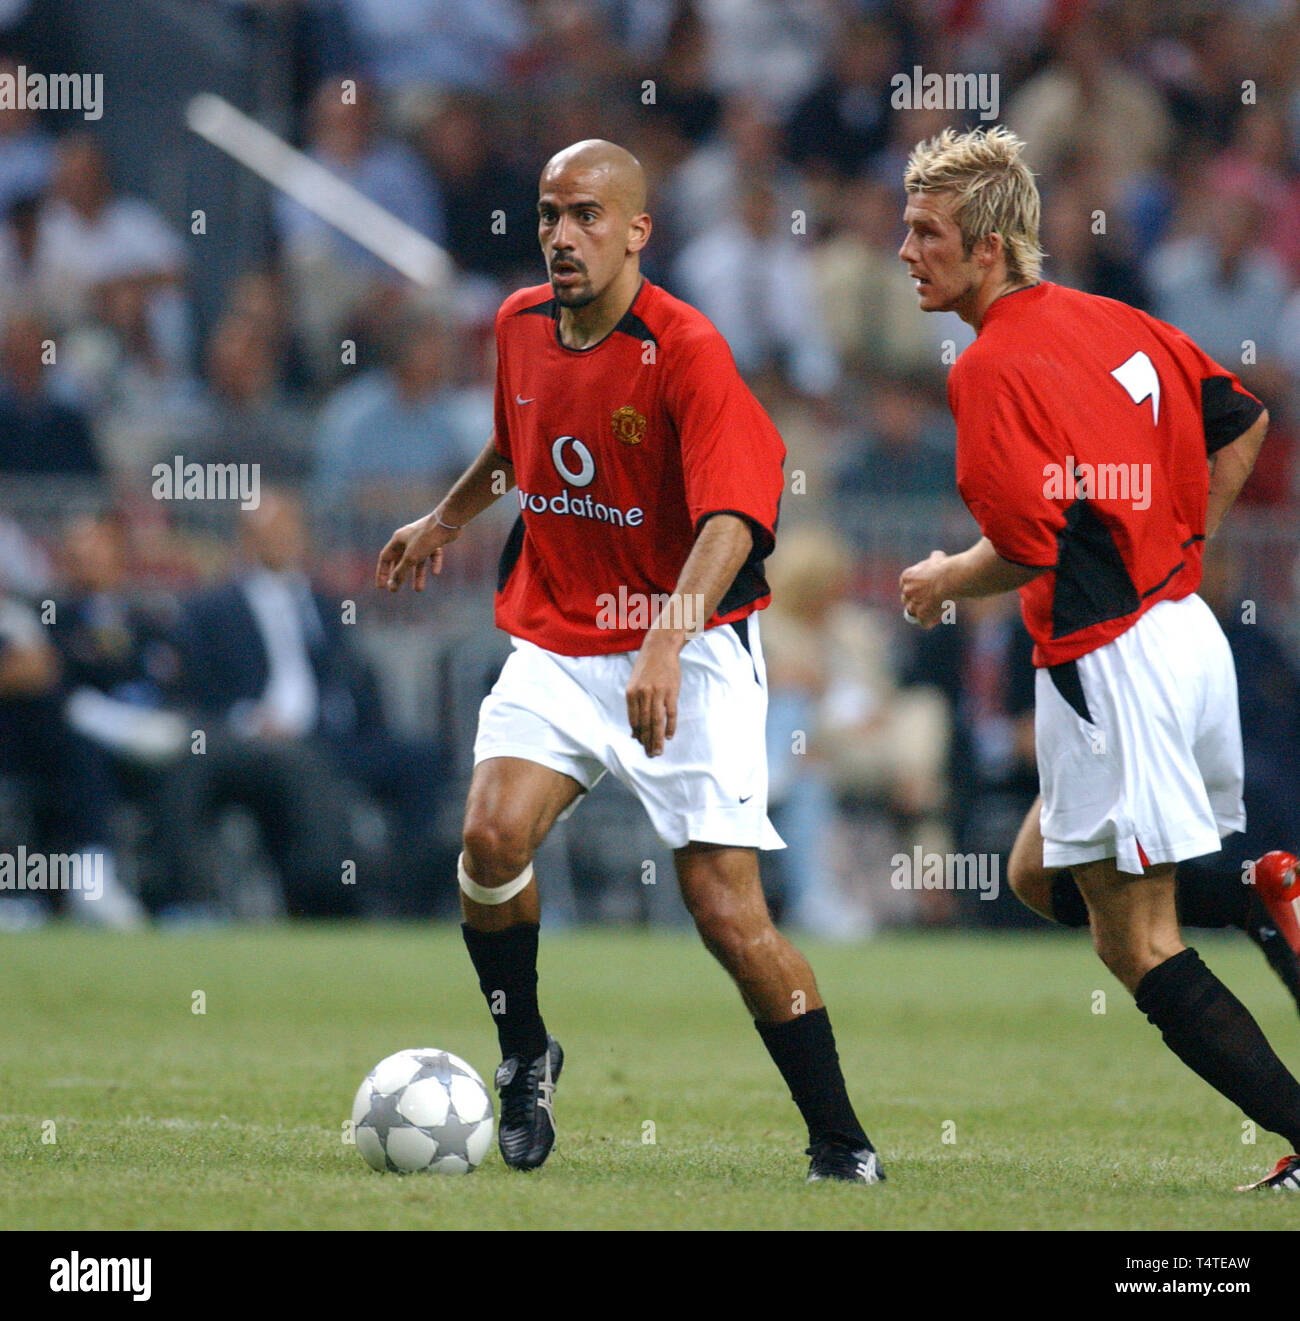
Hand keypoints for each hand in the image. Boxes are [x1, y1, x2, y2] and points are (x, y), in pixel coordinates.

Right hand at [376, 510, 460, 592]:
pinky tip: (435, 572)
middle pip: (400, 560)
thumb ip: (401, 572)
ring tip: (419, 590)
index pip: (385, 557)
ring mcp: (422, 539)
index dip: (382, 572)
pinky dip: (433, 563)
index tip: (381, 586)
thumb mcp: (411, 558)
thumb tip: (392, 587)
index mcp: (398, 540)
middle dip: (399, 575)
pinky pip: (432, 555)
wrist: (447, 522)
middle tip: (396, 588)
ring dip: (418, 575)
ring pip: (417, 560)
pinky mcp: (435, 540)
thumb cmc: (426, 538)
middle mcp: (408, 538)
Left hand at [626, 634, 680, 756]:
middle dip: (647, 742)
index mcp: (631, 693)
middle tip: (650, 755)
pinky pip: (671, 713)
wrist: (660, 649)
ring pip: (657, 721)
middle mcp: (643, 694)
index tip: (642, 746)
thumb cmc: (646, 668)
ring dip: (657, 739)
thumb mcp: (635, 685)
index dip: (638, 735)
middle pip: (645, 724)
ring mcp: (657, 693)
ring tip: (658, 751)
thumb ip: (634, 706)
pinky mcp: (671, 691)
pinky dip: (670, 726)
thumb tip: (634, 731)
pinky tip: (668, 736)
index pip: (634, 720)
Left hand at [899, 550, 951, 628]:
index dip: (915, 589)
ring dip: (923, 612)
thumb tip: (936, 556)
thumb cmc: (947, 567)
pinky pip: (924, 623)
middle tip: (931, 600)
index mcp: (907, 577)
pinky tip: (940, 617)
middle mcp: (907, 591)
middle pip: (907, 600)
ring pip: (914, 612)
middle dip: (917, 601)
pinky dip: (931, 621)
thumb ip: (933, 560)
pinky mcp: (923, 615)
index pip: (905, 586)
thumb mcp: (937, 559)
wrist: (953, 577)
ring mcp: (913, 604)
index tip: (925, 590)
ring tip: (937, 609)